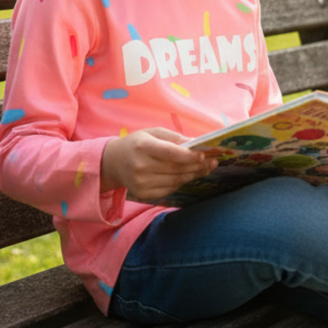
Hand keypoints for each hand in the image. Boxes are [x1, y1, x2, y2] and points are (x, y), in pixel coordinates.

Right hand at [101, 128, 217, 200]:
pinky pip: (170, 189)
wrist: (114, 162)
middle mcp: (140, 166)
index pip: (170, 153)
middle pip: (176, 169)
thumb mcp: (153, 133)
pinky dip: (182, 182)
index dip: (188, 156)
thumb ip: (174, 137)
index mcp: (143, 146)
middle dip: (197, 165)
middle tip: (213, 161)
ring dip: (194, 174)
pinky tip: (189, 175)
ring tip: (206, 167)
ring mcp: (141, 183)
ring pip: (176, 181)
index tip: (204, 154)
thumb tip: (197, 143)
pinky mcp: (144, 194)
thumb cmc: (138, 143)